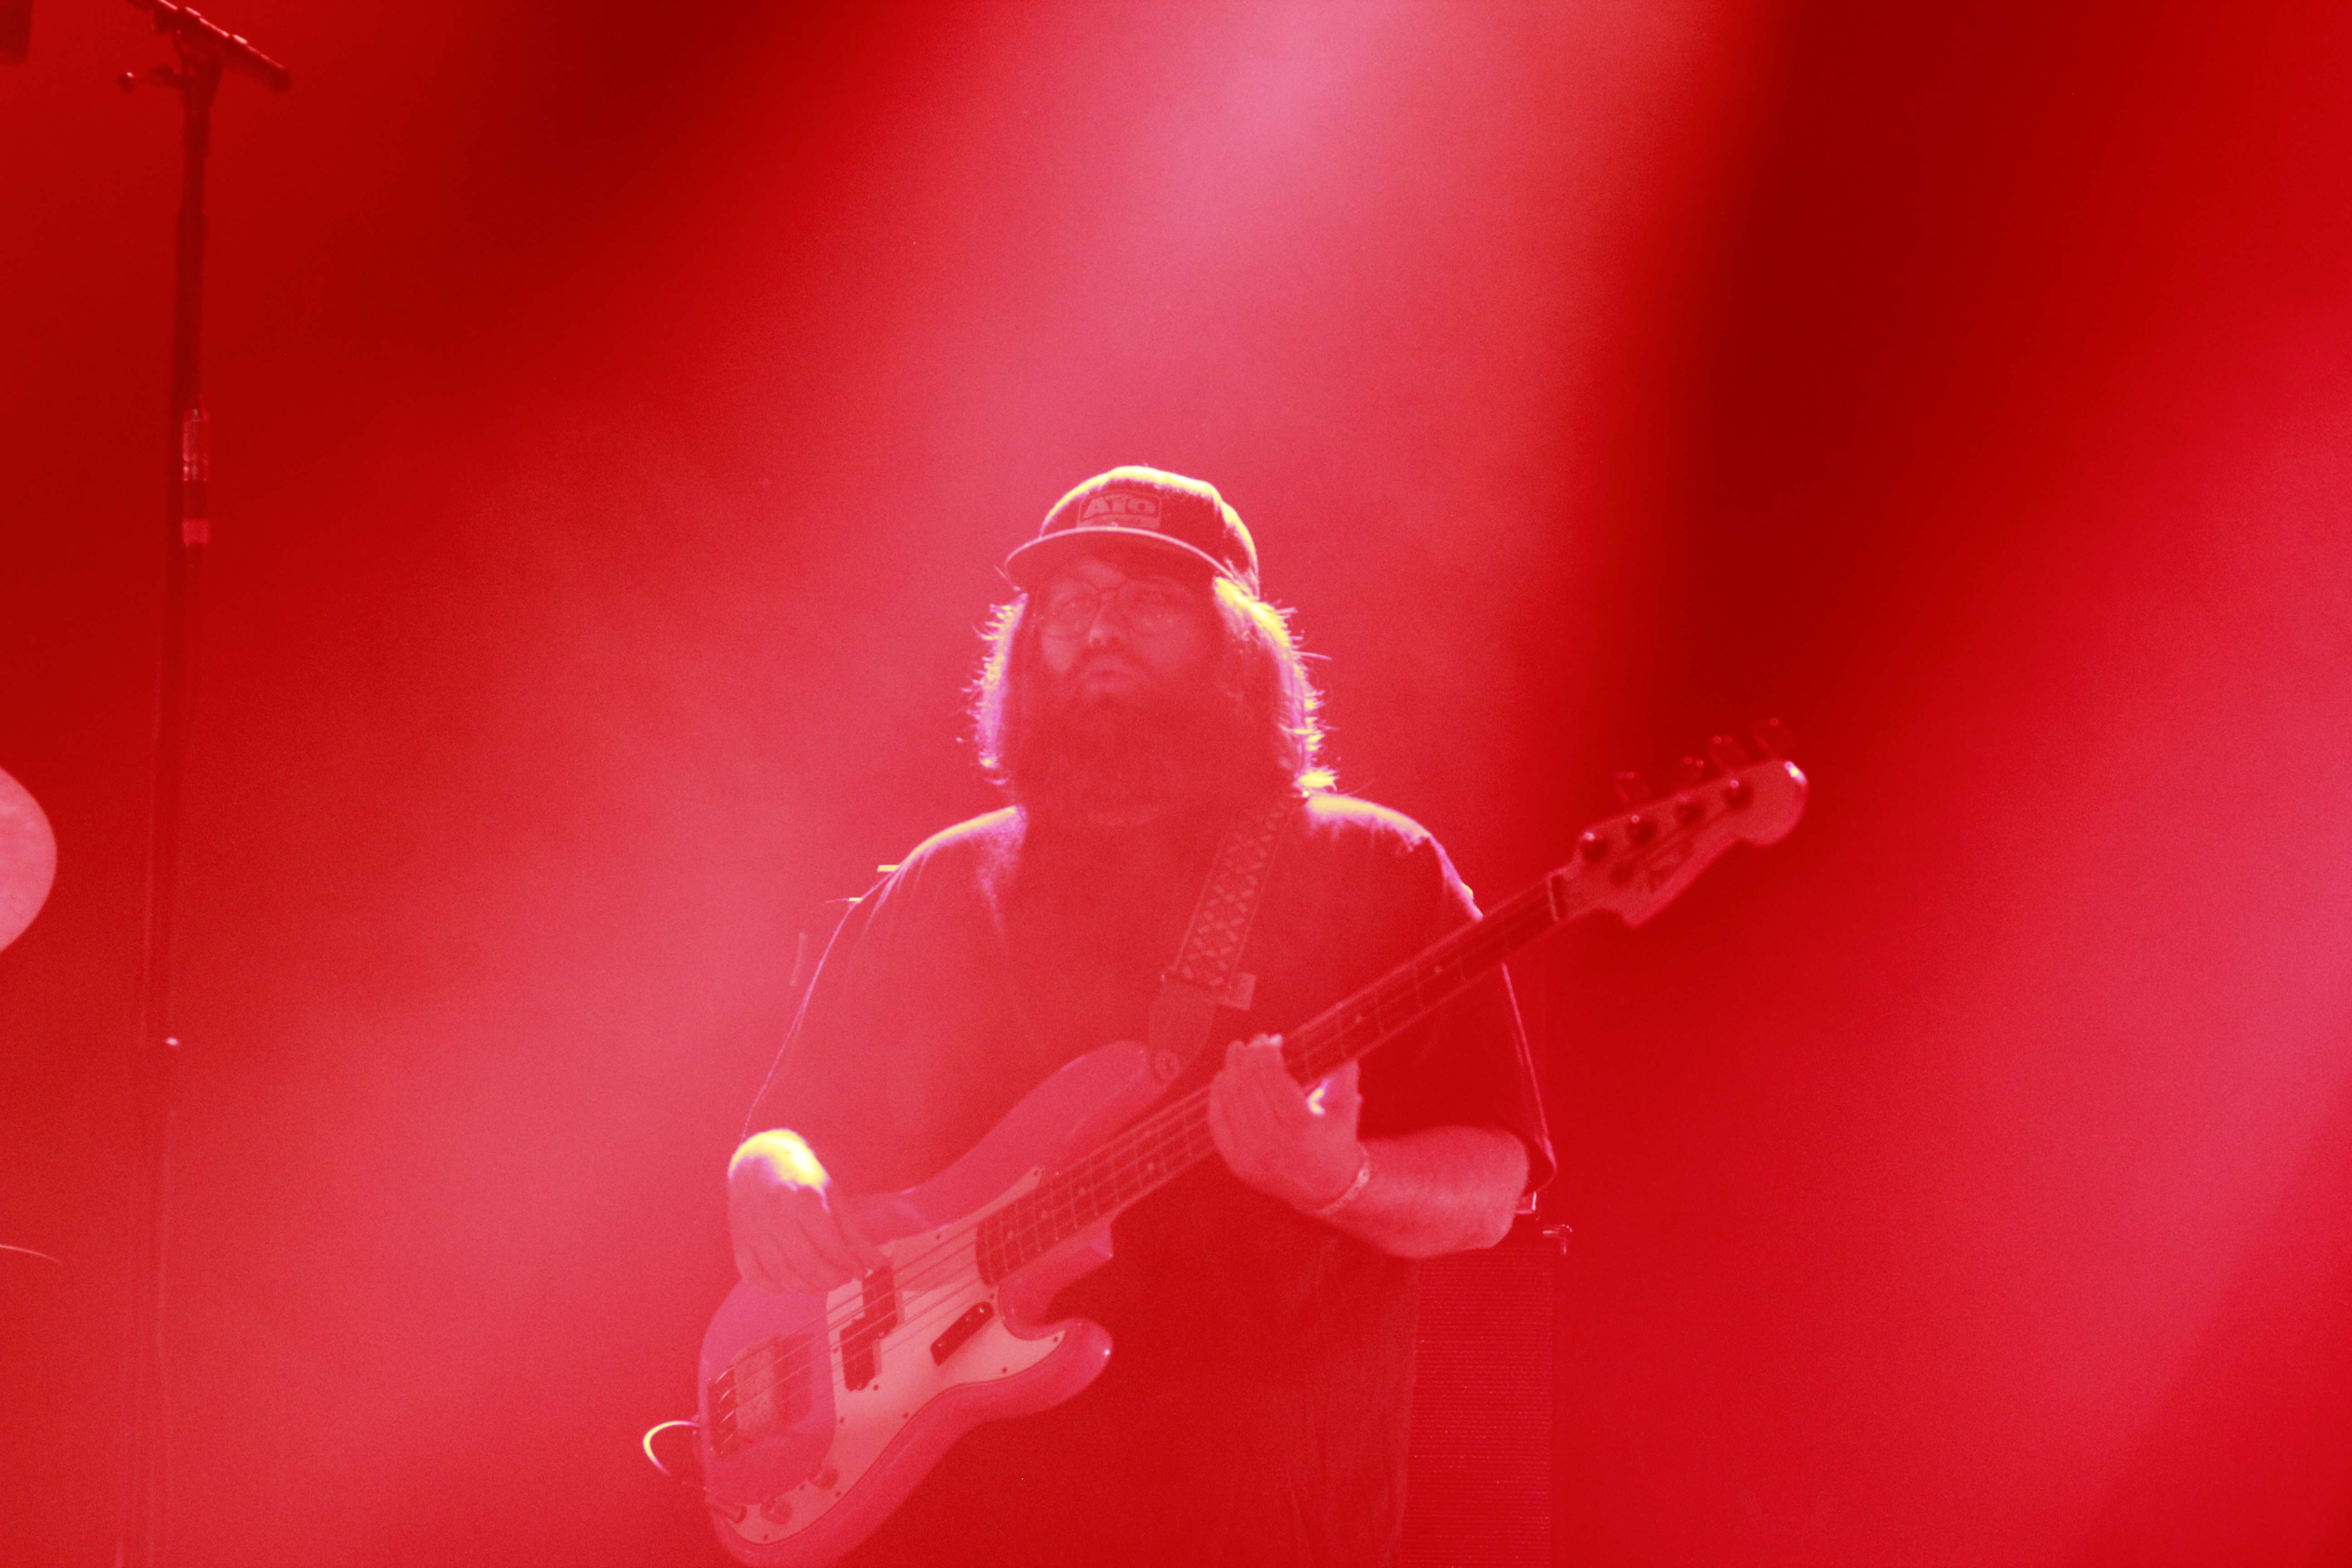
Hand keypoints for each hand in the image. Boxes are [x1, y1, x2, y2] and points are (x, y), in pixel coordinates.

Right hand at [727, 1128, 888, 1294]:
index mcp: (803, 1199)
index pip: (829, 1244)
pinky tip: (790, 1281)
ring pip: (782, 1274)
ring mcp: (754, 1230)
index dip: (848, 1264)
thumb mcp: (833, 1196)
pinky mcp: (739, 1240)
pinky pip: (753, 1275)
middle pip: (806, 1264)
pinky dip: (773, 1286)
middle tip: (841, 1278)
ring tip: (821, 1281)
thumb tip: (879, 1264)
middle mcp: (776, 1215)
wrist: (758, 1161)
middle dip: (830, 1280)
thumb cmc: (802, 1178)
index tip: (858, 1271)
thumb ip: (855, 1233)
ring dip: (806, 1287)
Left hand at [1206, 1034, 1366, 1214]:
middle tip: (1251, 1042)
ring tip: (1236, 1054)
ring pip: (1230, 1103)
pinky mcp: (1237, 1163)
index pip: (1273, 1081)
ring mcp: (1251, 1156)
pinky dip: (1217, 1098)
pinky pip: (1218, 1124)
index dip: (1267, 1056)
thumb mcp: (1346, 1110)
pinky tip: (1223, 1079)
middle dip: (1248, 1059)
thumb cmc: (1336, 1144)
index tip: (1270, 1040)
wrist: (1325, 1189)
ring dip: (1231, 1072)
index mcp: (1300, 1128)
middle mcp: (1272, 1144)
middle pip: (1248, 1088)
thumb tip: (1342, 1044)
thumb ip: (1343, 1075)